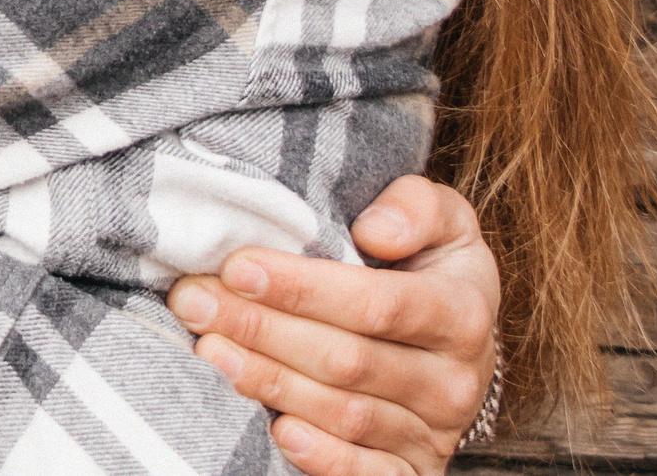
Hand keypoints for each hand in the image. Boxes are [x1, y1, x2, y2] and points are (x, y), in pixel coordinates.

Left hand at [169, 176, 498, 475]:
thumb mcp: (441, 221)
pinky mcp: (414, 471)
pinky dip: (323, 457)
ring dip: (269, 382)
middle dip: (261, 329)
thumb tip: (376, 232)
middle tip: (194, 302)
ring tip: (208, 350)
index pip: (377, 304)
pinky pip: (370, 475)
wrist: (456, 343)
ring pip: (345, 414)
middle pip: (347, 360)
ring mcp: (435, 432)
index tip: (237, 267)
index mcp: (462, 311)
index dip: (304, 288)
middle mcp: (455, 380)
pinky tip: (276, 431)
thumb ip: (416, 208)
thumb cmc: (427, 266)